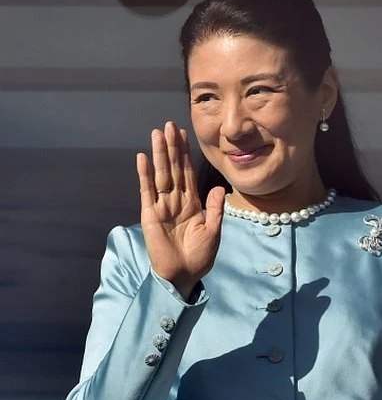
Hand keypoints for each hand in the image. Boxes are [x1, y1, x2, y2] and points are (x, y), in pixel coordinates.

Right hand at [137, 121, 224, 298]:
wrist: (184, 275)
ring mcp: (162, 206)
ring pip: (161, 175)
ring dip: (159, 155)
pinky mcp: (150, 215)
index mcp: (192, 203)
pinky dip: (145, 175)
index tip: (184, 134)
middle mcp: (176, 201)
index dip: (186, 154)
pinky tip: (143, 158)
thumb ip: (215, 208)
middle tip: (169, 125)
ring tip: (157, 134)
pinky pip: (147, 191)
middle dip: (172, 147)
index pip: (188, 173)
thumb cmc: (199, 256)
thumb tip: (220, 187)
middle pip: (174, 169)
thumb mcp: (213, 230)